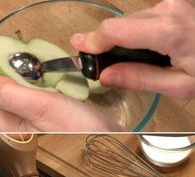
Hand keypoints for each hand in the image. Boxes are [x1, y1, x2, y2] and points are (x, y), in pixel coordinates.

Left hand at [0, 41, 119, 132]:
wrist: (111, 140)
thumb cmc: (83, 133)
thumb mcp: (45, 108)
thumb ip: (12, 96)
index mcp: (12, 127)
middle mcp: (18, 125)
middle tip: (1, 48)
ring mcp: (30, 121)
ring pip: (10, 92)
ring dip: (12, 72)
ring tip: (21, 59)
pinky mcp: (44, 115)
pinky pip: (28, 93)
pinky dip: (29, 79)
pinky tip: (40, 72)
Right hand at [71, 0, 194, 98]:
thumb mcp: (180, 85)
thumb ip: (141, 79)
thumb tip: (106, 76)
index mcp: (168, 30)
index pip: (114, 30)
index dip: (93, 42)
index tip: (79, 50)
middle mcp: (168, 8)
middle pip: (122, 24)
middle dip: (107, 43)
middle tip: (96, 63)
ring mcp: (174, 2)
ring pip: (135, 19)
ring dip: (128, 39)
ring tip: (129, 62)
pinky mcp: (177, 2)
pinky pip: (149, 16)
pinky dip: (143, 33)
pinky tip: (151, 50)